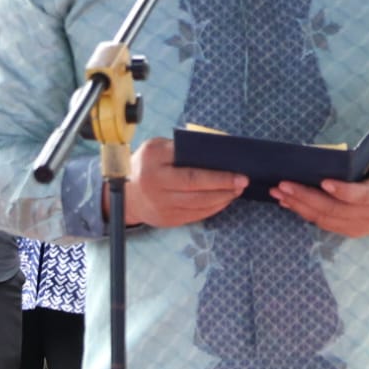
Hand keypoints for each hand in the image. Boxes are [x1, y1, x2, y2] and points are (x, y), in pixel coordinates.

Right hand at [122, 137, 246, 227]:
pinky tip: (224, 199)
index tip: (237, 170)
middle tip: (243, 182)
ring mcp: (161, 206)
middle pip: (196, 189)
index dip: (216, 173)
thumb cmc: (147, 164)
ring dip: (223, 198)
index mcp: (153, 162)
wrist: (126, 194)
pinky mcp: (168, 220)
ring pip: (199, 204)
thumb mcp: (157, 148)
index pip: (189, 169)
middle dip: (224, 186)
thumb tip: (216, 151)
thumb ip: (180, 148)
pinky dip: (213, 207)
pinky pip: (196, 215)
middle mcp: (156, 185)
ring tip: (237, 190)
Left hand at [273, 107, 368, 236]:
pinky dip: (305, 213)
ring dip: (300, 206)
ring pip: (326, 219)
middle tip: (283, 184)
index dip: (344, 192)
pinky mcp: (351, 230)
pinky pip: (325, 224)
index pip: (364, 196)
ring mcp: (361, 224)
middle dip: (307, 197)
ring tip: (277, 191)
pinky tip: (287, 202)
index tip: (325, 182)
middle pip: (335, 210)